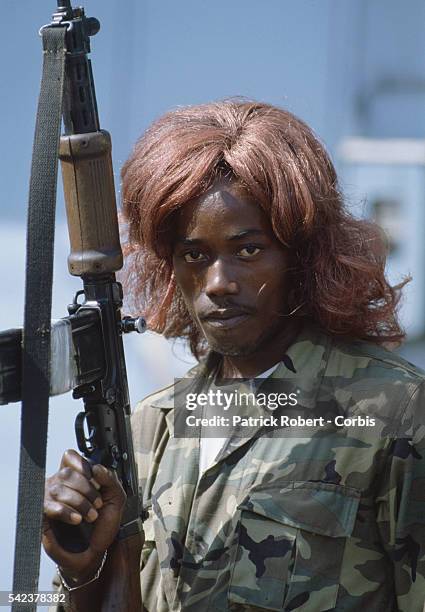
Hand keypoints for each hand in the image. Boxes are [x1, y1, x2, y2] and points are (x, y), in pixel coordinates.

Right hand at [43, 449, 125, 580]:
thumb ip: (110, 479)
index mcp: (76, 477)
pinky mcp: (42, 517)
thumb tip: (96, 468)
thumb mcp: (116, 499)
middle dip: (86, 488)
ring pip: (58, 488)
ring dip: (79, 502)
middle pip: (67, 472)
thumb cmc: (103, 525)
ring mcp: (49, 499)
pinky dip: (66, 512)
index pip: (70, 457)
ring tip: (91, 516)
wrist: (95, 552)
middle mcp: (60, 485)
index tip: (95, 480)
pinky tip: (77, 520)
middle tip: (98, 504)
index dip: (82, 464)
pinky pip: (48, 506)